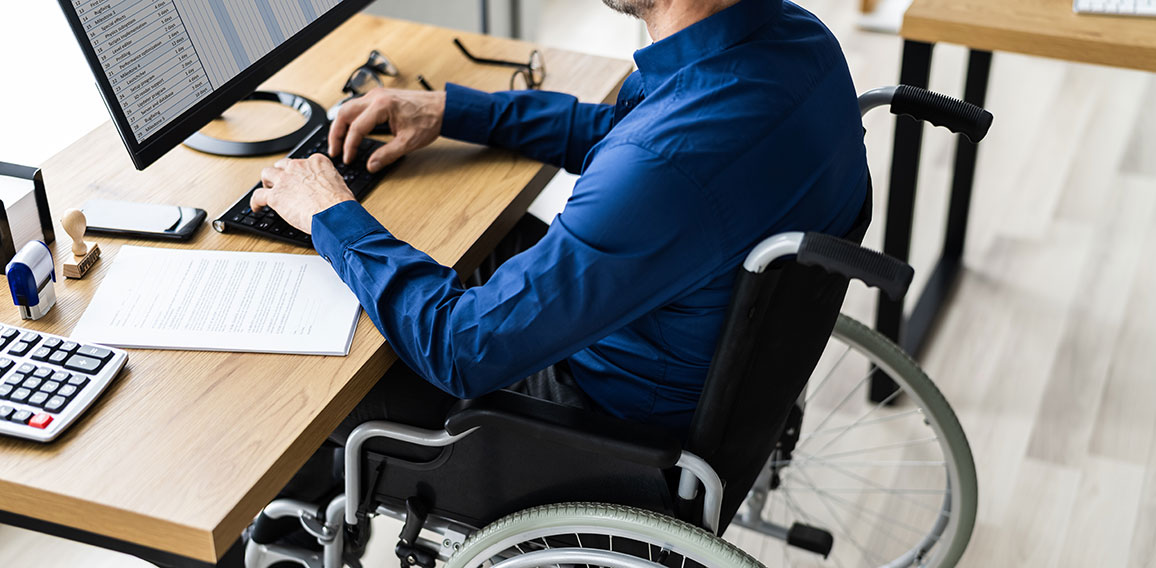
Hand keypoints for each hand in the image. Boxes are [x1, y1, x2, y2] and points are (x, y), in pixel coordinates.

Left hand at [250, 154, 354, 232]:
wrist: (333, 214)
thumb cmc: (340, 204)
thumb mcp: (340, 185)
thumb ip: (329, 182)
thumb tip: (328, 190)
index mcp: (317, 162)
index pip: (304, 161)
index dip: (300, 171)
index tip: (301, 178)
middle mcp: (298, 166)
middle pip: (283, 165)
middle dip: (281, 173)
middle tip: (283, 183)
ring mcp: (284, 180)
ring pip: (267, 174)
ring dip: (267, 181)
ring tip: (268, 189)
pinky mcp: (275, 195)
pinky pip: (258, 195)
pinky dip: (255, 202)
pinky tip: (256, 207)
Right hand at [329, 88, 445, 172]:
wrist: (443, 107)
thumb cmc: (430, 120)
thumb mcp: (408, 142)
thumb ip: (387, 155)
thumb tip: (371, 165)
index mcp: (382, 106)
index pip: (356, 128)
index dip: (349, 146)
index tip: (348, 158)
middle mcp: (376, 97)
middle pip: (344, 113)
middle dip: (336, 134)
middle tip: (334, 151)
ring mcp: (377, 95)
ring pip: (348, 108)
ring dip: (341, 125)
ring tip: (339, 143)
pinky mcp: (380, 97)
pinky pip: (357, 107)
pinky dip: (350, 119)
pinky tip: (351, 131)